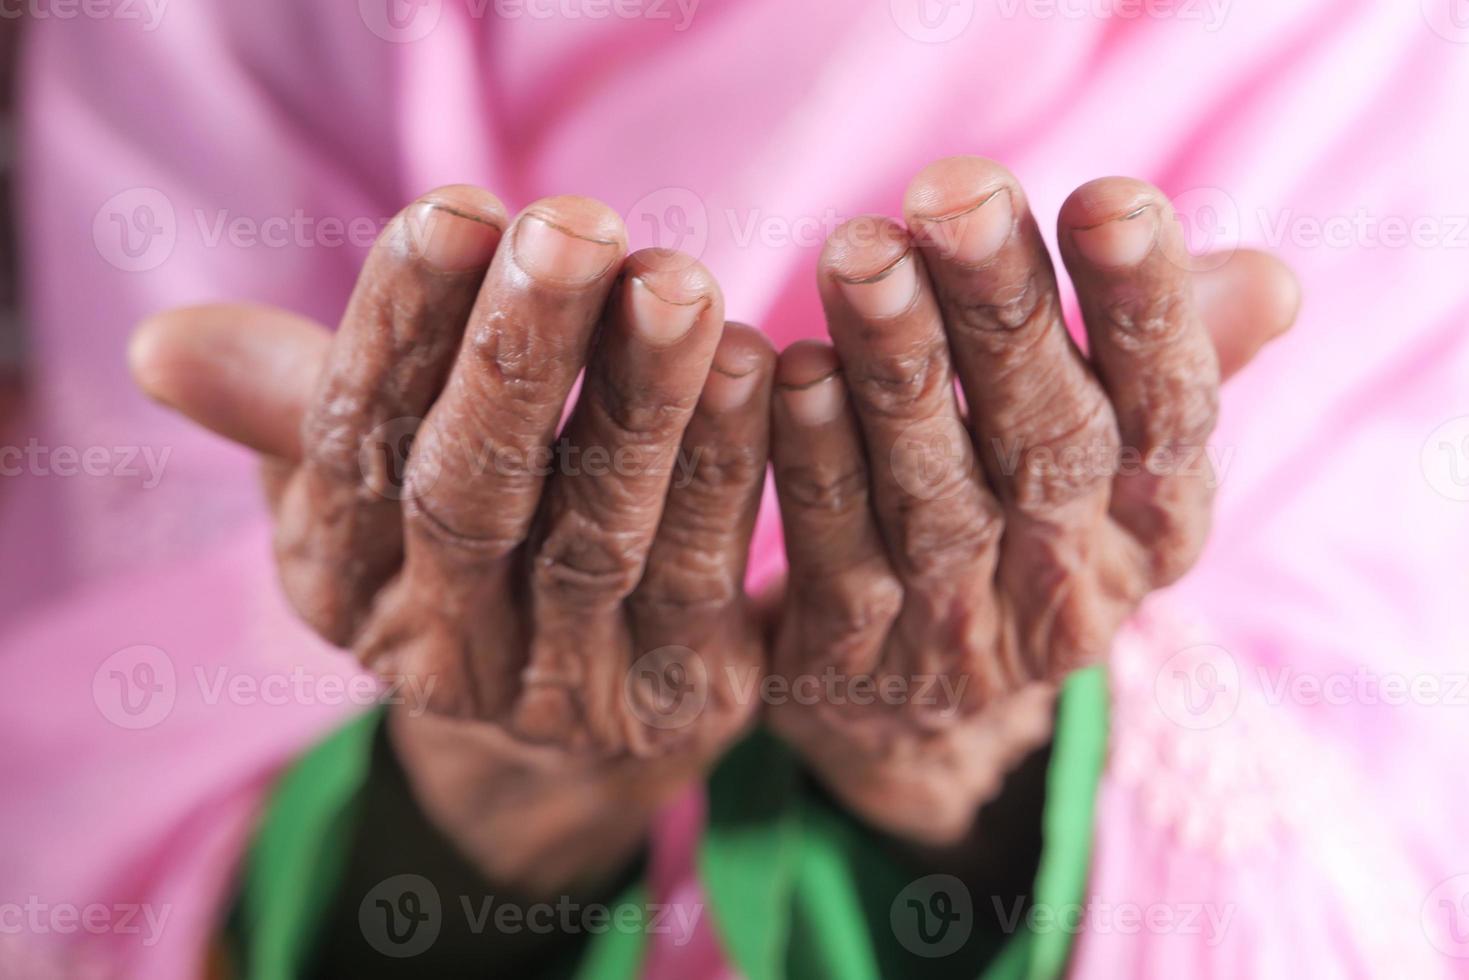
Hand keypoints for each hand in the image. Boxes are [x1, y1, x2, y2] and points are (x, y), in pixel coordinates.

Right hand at [130, 186, 775, 892]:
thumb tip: (161, 346)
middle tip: (569, 229)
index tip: (455, 212)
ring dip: (640, 404)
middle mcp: (441, 653)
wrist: (567, 718)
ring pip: (599, 536)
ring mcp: (564, 688)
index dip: (399, 331)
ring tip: (675, 283)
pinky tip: (756, 364)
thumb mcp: (361, 481)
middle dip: (518, 356)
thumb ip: (289, 404)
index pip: (355, 447)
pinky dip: (732, 468)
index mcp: (342, 583)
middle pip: (471, 495)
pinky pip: (708, 574)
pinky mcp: (680, 694)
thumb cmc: (459, 543)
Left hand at [767, 157, 1299, 843]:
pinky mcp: (853, 653)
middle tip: (956, 197)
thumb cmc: (1023, 525)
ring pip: (935, 497)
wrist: (920, 710)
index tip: (1112, 199)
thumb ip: (1171, 364)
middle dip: (1006, 313)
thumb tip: (1271, 281)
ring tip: (864, 256)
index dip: (1146, 311)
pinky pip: (834, 554)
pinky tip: (792, 369)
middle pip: (1048, 443)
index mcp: (1152, 526)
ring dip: (901, 370)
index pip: (1168, 413)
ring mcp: (959, 630)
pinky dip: (816, 460)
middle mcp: (1067, 585)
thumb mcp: (1113, 464)